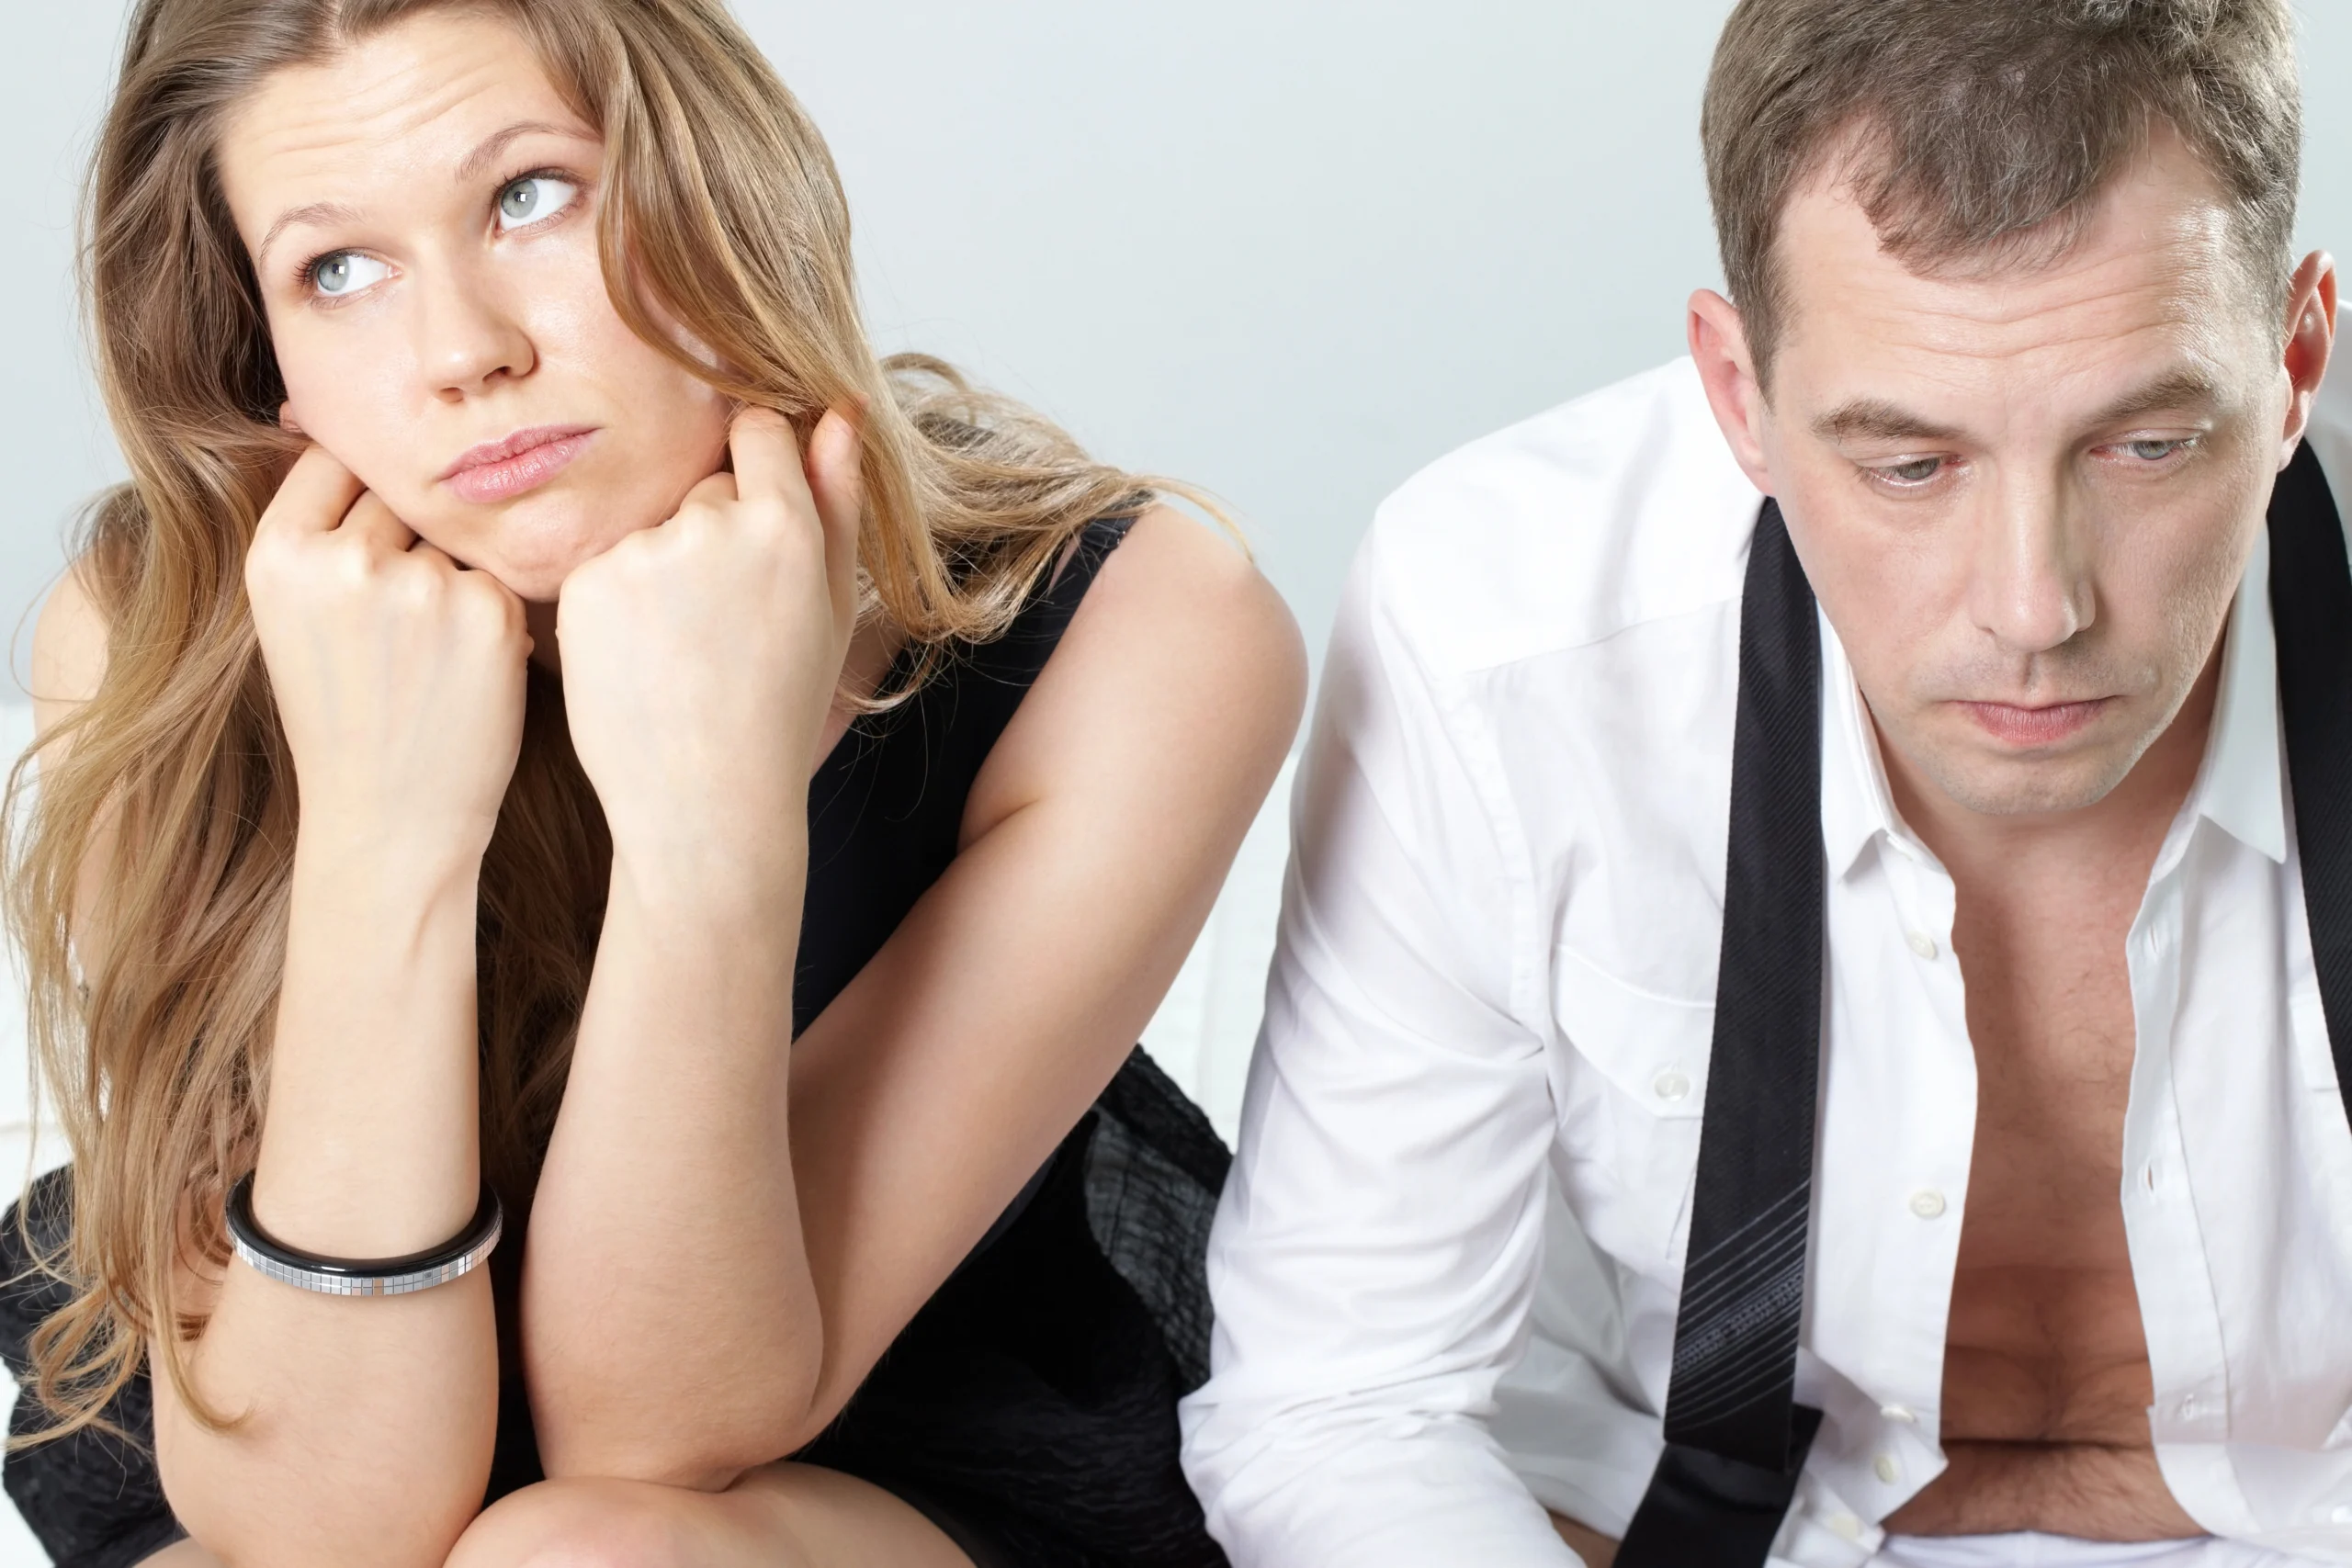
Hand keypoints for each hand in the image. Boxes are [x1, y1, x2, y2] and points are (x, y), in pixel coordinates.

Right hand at [245, 447, 530, 862]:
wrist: (388, 819)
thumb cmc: (345, 717)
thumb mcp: (297, 616)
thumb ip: (323, 534)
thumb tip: (360, 436)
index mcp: (279, 553)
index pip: (335, 458)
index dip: (365, 485)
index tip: (377, 522)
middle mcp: (344, 559)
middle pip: (404, 496)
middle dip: (413, 541)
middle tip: (406, 621)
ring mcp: (420, 584)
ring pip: (456, 541)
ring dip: (457, 581)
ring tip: (431, 658)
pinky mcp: (490, 612)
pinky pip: (501, 581)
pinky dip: (496, 618)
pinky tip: (469, 673)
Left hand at [555, 407, 861, 891]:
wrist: (705, 803)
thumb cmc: (780, 710)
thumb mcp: (831, 608)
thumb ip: (838, 501)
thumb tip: (842, 408)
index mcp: (784, 525)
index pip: (759, 431)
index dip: (758, 472)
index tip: (755, 525)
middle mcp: (710, 525)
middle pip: (703, 484)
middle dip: (713, 533)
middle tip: (725, 626)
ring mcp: (640, 554)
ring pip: (652, 525)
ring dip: (662, 568)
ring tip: (683, 650)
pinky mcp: (585, 585)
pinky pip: (604, 564)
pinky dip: (617, 602)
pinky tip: (641, 660)